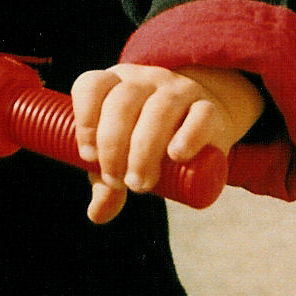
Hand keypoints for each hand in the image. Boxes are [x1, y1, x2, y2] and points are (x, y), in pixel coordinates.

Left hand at [71, 63, 263, 225]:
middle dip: (114, 145)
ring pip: (159, 109)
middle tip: (118, 181)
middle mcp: (144, 80)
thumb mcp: (124, 154)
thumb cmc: (151, 138)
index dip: (85, 121)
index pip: (92, 86)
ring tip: (140, 183)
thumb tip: (97, 214)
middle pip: (123, 102)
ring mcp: (178, 90)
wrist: (203, 123)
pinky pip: (201, 114)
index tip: (88, 157)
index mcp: (115, 84)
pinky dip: (188, 135)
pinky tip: (177, 155)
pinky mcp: (210, 107)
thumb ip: (106, 181)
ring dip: (145, 150)